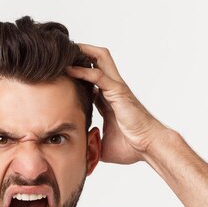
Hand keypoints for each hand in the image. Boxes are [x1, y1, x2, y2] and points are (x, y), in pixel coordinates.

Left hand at [65, 44, 169, 163]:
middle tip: (61, 51)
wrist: (148, 148)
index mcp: (108, 100)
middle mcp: (112, 90)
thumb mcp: (102, 147)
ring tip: (66, 49)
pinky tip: (69, 69)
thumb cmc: (131, 148)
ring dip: (83, 52)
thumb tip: (76, 157)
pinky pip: (99, 76)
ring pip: (100, 59)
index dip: (76, 72)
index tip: (58, 70)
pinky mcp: (118, 92)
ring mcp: (116, 88)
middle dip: (80, 52)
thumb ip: (90, 146)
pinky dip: (83, 71)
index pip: (90, 79)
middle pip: (97, 61)